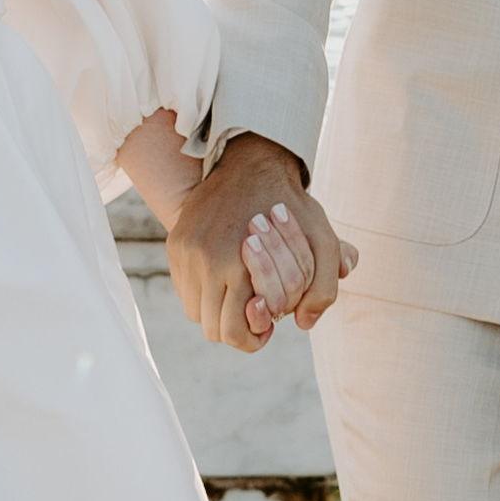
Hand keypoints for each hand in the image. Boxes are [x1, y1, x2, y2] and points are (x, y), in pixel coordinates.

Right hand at [169, 134, 337, 347]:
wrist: (251, 163)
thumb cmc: (290, 207)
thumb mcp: (322, 242)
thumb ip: (324, 287)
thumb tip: (304, 324)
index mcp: (239, 265)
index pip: (234, 331)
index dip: (254, 337)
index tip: (268, 324)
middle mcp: (205, 262)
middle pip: (213, 328)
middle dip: (237, 327)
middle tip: (257, 312)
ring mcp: (186, 253)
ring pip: (196, 312)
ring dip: (218, 311)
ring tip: (241, 294)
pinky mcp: (176, 245)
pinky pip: (185, 288)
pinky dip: (204, 292)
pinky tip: (226, 277)